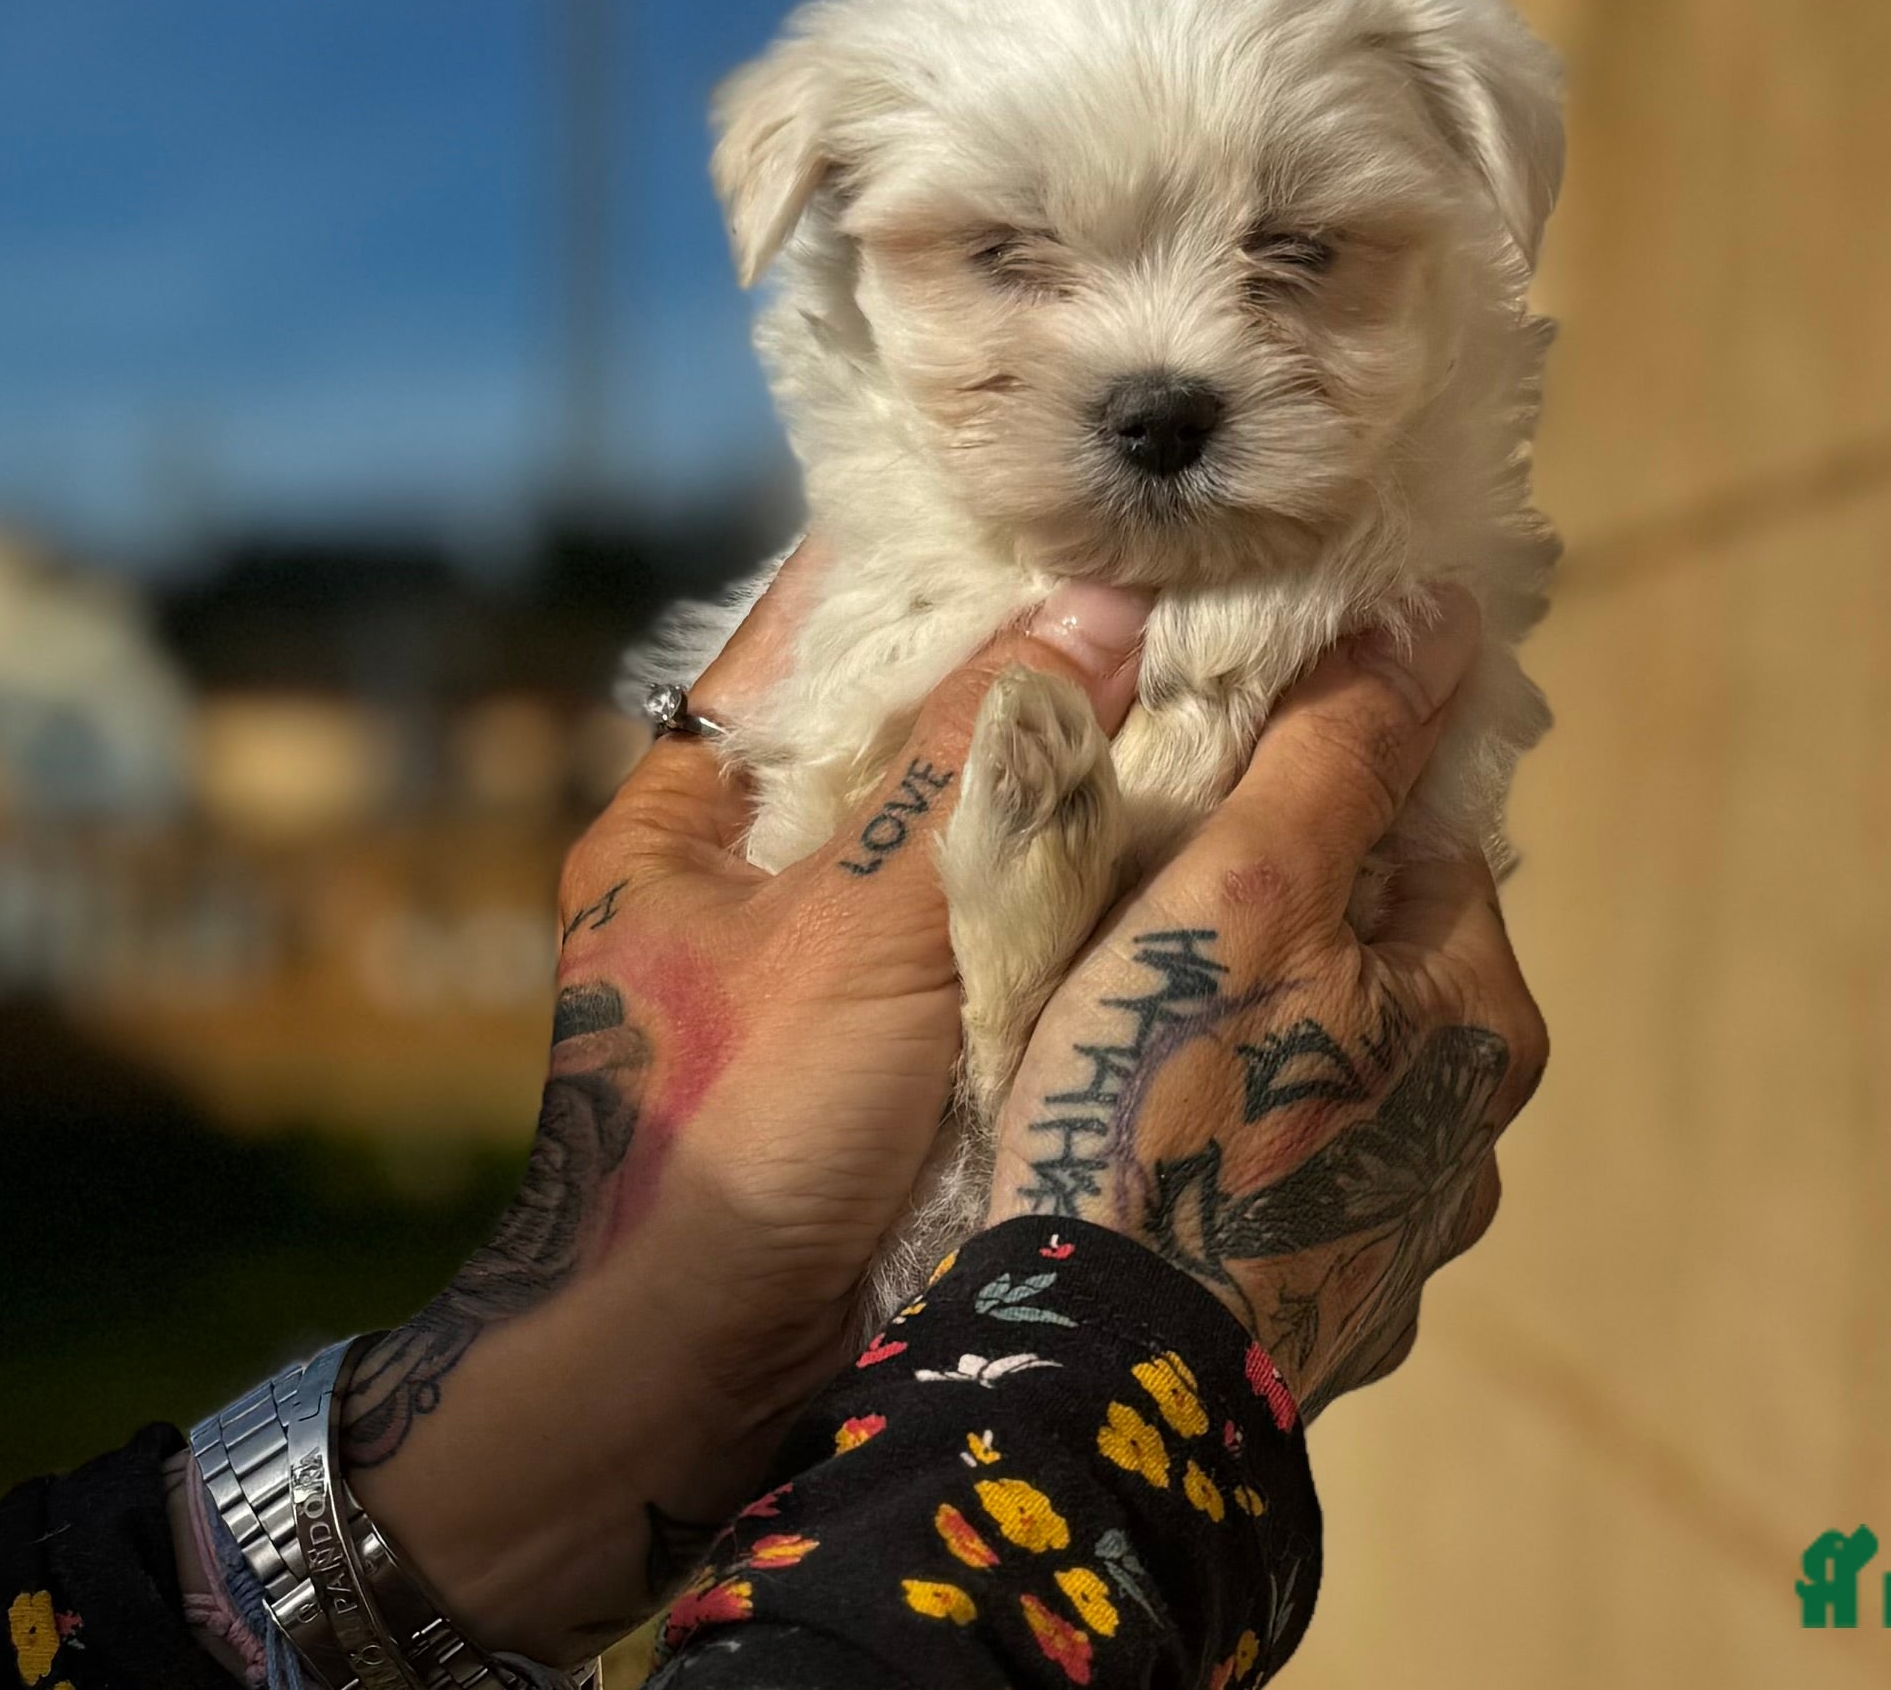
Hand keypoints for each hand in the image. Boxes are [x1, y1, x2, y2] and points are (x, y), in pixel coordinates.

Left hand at [337, 548, 1151, 1661]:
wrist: (674, 1404)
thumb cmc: (728, 1145)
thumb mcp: (851, 931)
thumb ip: (970, 770)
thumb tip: (1098, 608)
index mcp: (685, 811)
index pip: (811, 625)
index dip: (928, 552)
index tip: (1060, 486)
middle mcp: (749, 872)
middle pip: (904, 727)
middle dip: (1033, 672)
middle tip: (1181, 592)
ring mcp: (823, 970)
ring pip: (966, 835)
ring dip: (1072, 785)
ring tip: (1216, 694)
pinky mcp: (892, 1062)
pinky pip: (997, 940)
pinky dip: (1079, 899)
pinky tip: (1188, 853)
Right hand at [989, 586, 1546, 1411]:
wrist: (1096, 1386)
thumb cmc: (1175, 1112)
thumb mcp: (1254, 888)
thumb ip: (1344, 747)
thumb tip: (1443, 613)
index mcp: (1484, 1020)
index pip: (1422, 835)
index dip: (1318, 785)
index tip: (1212, 776)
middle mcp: (1470, 1136)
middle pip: (1371, 950)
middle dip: (1277, 908)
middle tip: (1148, 891)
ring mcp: (1393, 1240)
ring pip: (1320, 1065)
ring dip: (1248, 1028)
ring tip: (1125, 1009)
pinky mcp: (1314, 1314)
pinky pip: (1274, 1173)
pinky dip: (1223, 1134)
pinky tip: (1143, 1129)